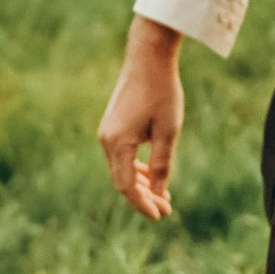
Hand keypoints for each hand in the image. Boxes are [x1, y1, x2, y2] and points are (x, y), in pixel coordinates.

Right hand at [98, 17, 183, 221]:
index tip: (162, 216)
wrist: (148, 57)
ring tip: (163, 197)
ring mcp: (107, 132)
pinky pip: (121, 156)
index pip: (127, 187)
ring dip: (141, 184)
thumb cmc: (162, 92)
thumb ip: (162, 164)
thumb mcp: (168, 131)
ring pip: (121, 169)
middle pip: (122, 181)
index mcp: (118, 143)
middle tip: (166, 210)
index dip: (144, 204)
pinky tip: (152, 174)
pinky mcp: (112, 125)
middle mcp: (106, 140)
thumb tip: (159, 194)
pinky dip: (136, 168)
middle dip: (143, 198)